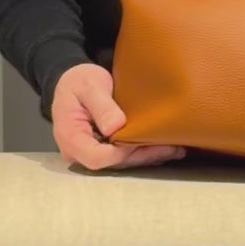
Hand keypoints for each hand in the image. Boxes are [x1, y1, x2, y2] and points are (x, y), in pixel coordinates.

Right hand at [51, 63, 186, 171]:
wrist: (72, 81)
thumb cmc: (78, 81)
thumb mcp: (89, 86)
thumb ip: (101, 106)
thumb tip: (115, 127)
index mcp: (70, 137)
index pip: (97, 157)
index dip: (121, 152)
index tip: (140, 137)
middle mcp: (77, 152)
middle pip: (112, 164)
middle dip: (142, 156)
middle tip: (171, 148)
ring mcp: (89, 153)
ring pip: (120, 163)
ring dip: (147, 157)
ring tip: (175, 150)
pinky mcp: (101, 150)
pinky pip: (122, 156)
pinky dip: (143, 152)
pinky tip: (164, 148)